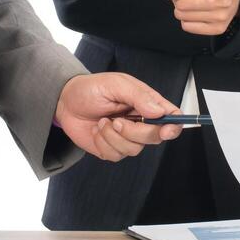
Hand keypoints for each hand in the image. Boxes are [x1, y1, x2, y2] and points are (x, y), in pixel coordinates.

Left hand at [54, 73, 181, 161]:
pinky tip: (97, 130)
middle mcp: (140, 121)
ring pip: (134, 149)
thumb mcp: (116, 85)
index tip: (166, 130)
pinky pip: (116, 155)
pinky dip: (103, 143)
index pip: (171, 116)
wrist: (65, 102)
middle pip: (155, 137)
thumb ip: (139, 96)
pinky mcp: (113, 148)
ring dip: (114, 136)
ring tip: (103, 121)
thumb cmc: (91, 89)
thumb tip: (158, 110)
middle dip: (134, 132)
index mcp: (146, 103)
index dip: (174, 125)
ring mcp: (127, 137)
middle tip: (117, 120)